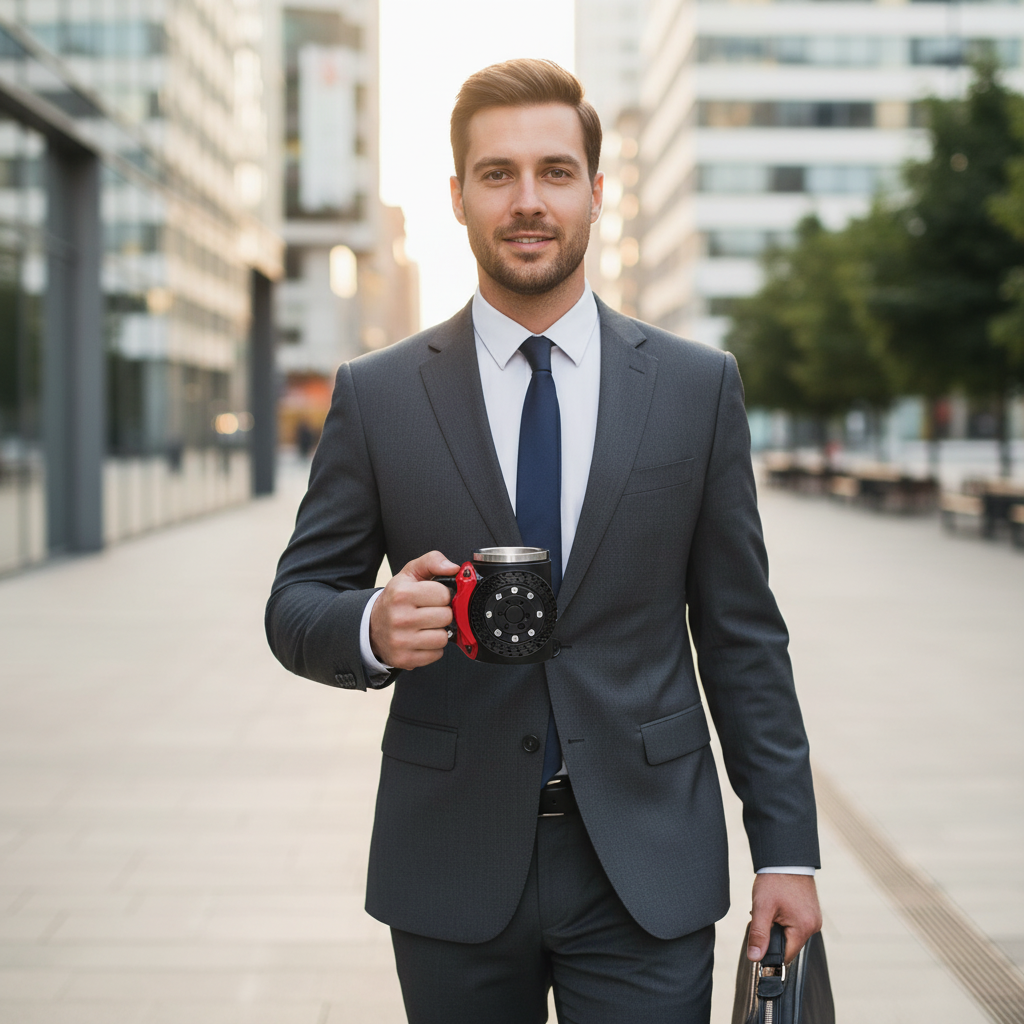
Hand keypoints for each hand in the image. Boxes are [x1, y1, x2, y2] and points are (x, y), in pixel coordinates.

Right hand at [370, 551, 457, 669]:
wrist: (371, 625)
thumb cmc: (396, 598)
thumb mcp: (409, 574)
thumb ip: (432, 561)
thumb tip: (454, 568)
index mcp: (402, 594)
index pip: (444, 594)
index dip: (442, 595)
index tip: (432, 597)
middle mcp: (400, 618)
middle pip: (446, 617)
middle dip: (442, 613)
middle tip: (429, 612)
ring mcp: (401, 641)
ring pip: (443, 637)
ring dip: (439, 632)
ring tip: (426, 626)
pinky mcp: (404, 659)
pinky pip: (437, 654)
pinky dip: (433, 648)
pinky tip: (421, 639)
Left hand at [746, 873, 821, 963]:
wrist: (786, 858)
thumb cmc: (775, 880)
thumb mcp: (762, 907)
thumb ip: (759, 934)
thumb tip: (755, 957)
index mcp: (803, 928)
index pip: (786, 955)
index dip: (770, 952)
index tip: (759, 940)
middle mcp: (813, 926)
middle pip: (789, 945)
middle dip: (773, 936)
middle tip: (764, 917)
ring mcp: (814, 919)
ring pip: (792, 935)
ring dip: (779, 927)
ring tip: (771, 910)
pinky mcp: (811, 912)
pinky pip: (796, 925)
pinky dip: (785, 920)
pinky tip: (778, 907)